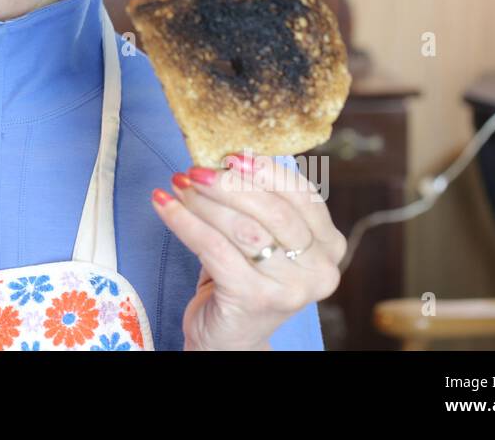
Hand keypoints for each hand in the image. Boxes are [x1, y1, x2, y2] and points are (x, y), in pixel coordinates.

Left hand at [150, 151, 344, 350]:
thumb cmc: (243, 278)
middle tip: (194, 169)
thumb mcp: (263, 238)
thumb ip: (259, 203)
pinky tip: (164, 205)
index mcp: (329, 246)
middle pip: (273, 210)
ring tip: (178, 184)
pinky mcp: (254, 300)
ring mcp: (290, 289)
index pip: (302, 195)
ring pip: (242, 228)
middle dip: (229, 184)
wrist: (229, 338)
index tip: (231, 155)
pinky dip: (184, 221)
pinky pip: (214, 248)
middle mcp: (320, 270)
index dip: (266, 171)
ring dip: (203, 201)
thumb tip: (228, 155)